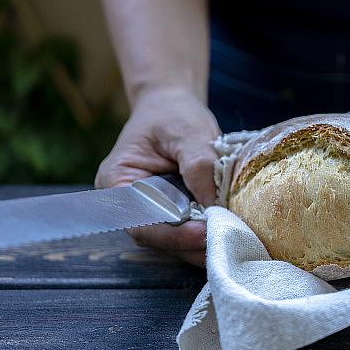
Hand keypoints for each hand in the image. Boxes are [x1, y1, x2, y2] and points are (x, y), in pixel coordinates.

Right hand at [95, 87, 220, 265]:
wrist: (171, 104)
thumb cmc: (173, 113)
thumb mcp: (189, 132)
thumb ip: (200, 166)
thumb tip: (215, 206)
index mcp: (117, 182)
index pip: (141, 222)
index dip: (174, 235)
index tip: (205, 234)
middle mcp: (126, 203)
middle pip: (157, 238)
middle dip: (191, 245)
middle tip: (228, 244)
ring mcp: (147, 210)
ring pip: (172, 240)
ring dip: (200, 245)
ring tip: (232, 241)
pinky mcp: (167, 212)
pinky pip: (183, 230)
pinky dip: (203, 234)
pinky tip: (227, 232)